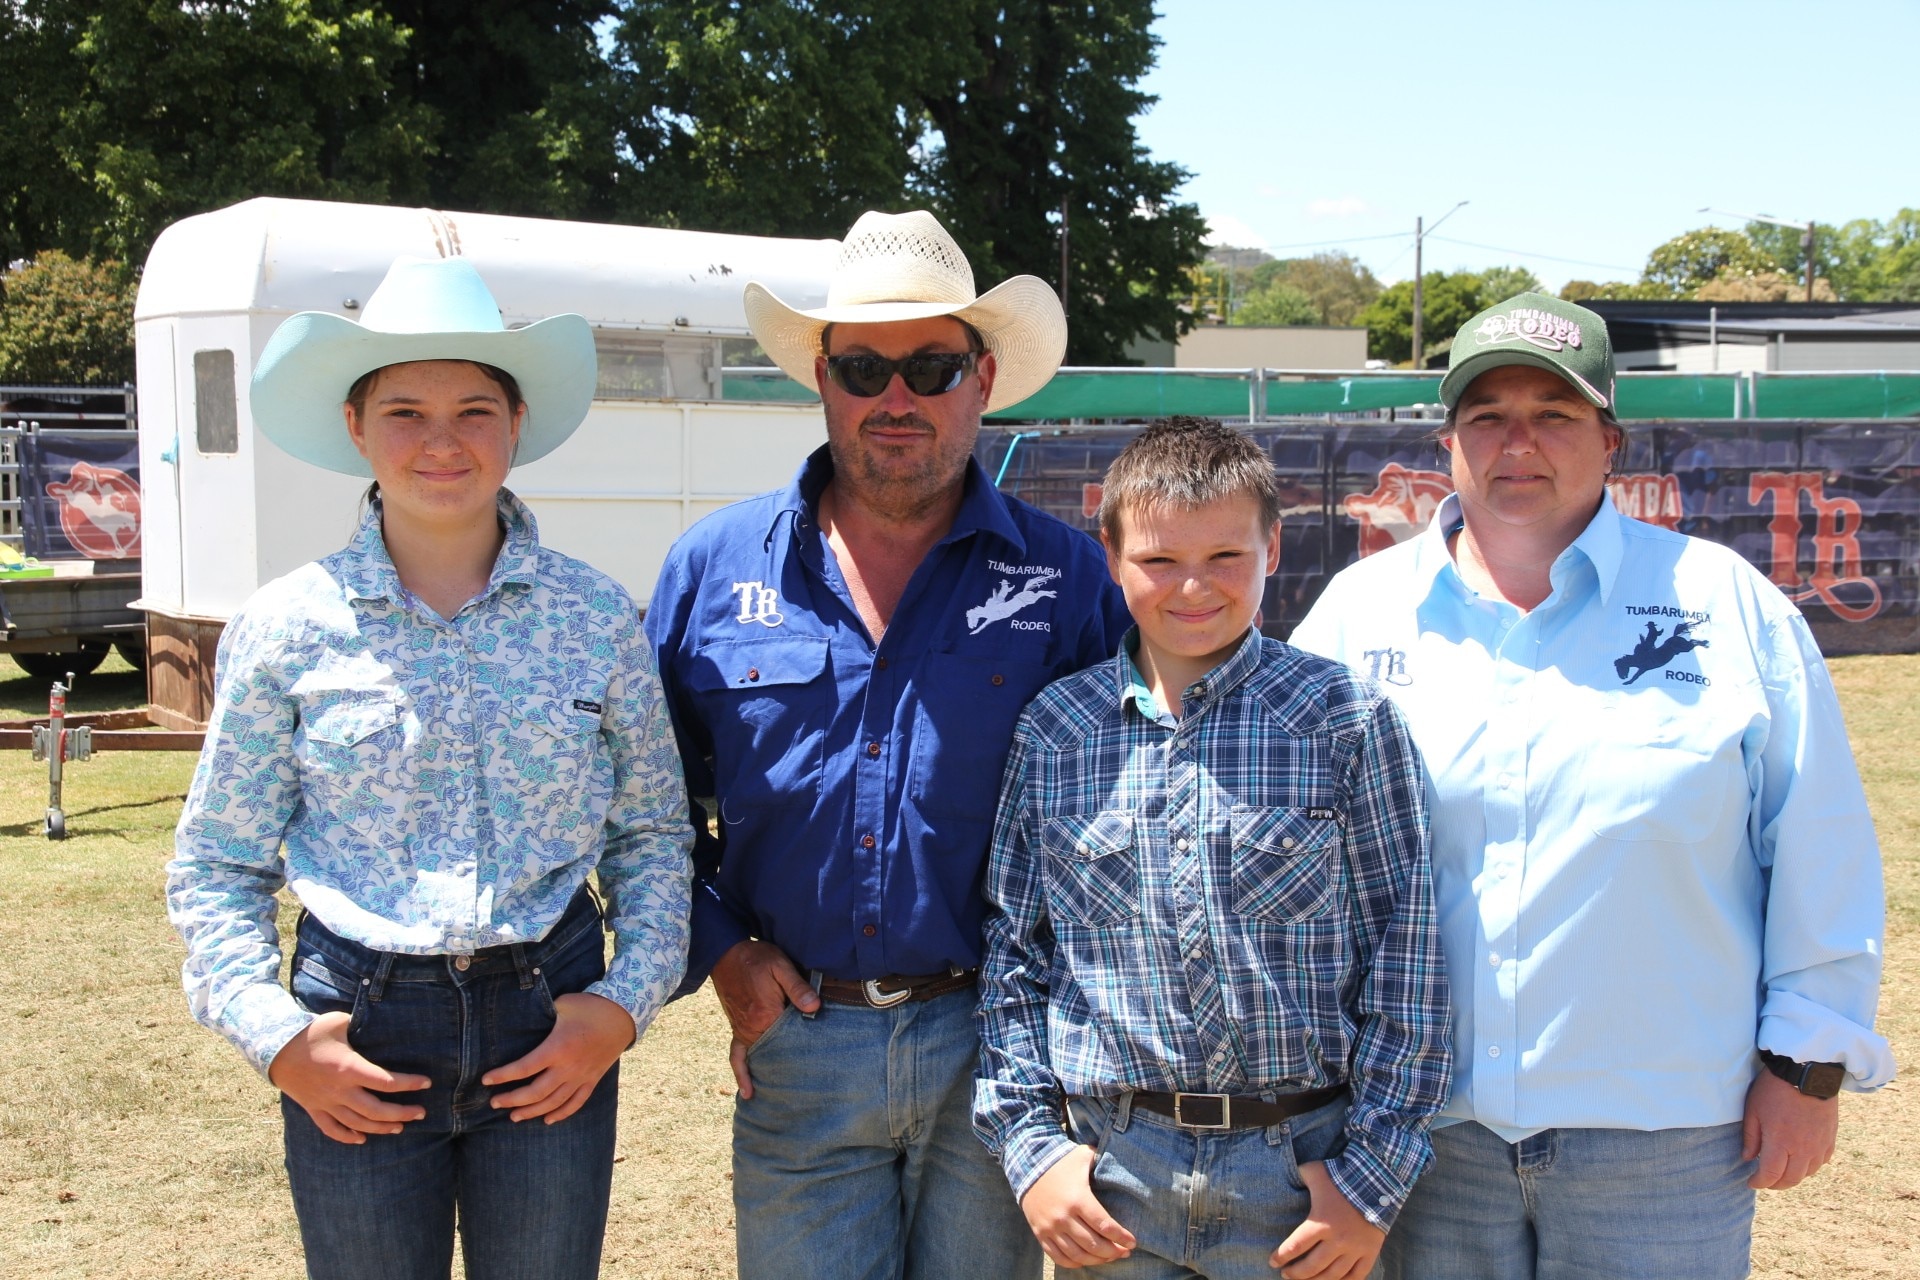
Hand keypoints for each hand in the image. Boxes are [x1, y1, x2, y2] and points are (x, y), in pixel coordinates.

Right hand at [267, 1011, 430, 1144]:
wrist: (274, 1049)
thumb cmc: (310, 1032)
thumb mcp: (339, 1022)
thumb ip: (362, 1025)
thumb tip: (381, 1021)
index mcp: (349, 1068)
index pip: (387, 1081)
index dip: (410, 1084)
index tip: (427, 1083)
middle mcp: (339, 1091)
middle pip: (376, 1110)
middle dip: (402, 1114)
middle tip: (421, 1113)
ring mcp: (325, 1103)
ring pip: (357, 1124)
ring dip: (380, 1128)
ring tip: (400, 1127)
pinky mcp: (313, 1108)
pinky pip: (331, 1129)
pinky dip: (347, 1137)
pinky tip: (362, 1139)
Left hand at [483, 992, 635, 1122]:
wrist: (623, 1015)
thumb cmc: (589, 1006)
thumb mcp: (562, 1004)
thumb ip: (542, 1014)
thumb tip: (523, 1018)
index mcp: (558, 1048)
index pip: (524, 1068)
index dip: (502, 1076)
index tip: (486, 1081)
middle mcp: (568, 1067)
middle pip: (536, 1093)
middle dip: (512, 1100)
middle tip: (494, 1103)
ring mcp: (582, 1076)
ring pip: (554, 1103)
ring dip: (532, 1112)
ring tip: (514, 1116)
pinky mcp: (592, 1080)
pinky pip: (576, 1103)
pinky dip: (561, 1114)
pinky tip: (547, 1120)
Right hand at [709, 940, 819, 1098]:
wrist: (727, 952)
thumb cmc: (756, 958)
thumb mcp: (780, 965)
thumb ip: (797, 986)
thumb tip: (814, 1007)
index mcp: (767, 1015)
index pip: (792, 1039)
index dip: (807, 1048)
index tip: (823, 1062)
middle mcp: (753, 1028)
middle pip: (776, 1053)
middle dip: (792, 1067)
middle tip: (810, 1088)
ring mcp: (743, 1030)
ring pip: (759, 1058)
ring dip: (770, 1073)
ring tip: (786, 1095)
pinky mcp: (737, 1028)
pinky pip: (736, 1056)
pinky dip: (741, 1073)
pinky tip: (747, 1091)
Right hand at [1019, 1145, 1135, 1267]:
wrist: (1027, 1165)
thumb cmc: (1061, 1161)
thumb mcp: (1083, 1155)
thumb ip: (1103, 1160)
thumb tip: (1121, 1164)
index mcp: (1078, 1199)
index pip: (1105, 1226)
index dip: (1121, 1237)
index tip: (1133, 1242)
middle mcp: (1064, 1217)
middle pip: (1094, 1245)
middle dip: (1114, 1252)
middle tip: (1124, 1252)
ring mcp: (1050, 1228)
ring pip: (1078, 1255)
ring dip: (1098, 1260)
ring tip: (1109, 1257)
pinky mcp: (1040, 1234)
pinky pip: (1059, 1258)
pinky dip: (1075, 1263)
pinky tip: (1087, 1260)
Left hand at [1270, 1160, 1385, 1279]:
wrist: (1377, 1182)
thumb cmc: (1341, 1177)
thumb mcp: (1315, 1172)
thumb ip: (1299, 1176)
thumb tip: (1286, 1173)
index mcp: (1321, 1223)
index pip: (1295, 1246)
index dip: (1281, 1257)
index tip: (1273, 1262)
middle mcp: (1338, 1240)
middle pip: (1312, 1266)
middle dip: (1295, 1273)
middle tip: (1286, 1274)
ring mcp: (1355, 1249)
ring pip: (1332, 1275)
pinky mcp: (1370, 1253)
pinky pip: (1356, 1276)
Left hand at [1743, 1067, 1839, 1188]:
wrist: (1807, 1073)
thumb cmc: (1774, 1090)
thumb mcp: (1753, 1111)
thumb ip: (1751, 1138)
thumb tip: (1747, 1159)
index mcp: (1781, 1143)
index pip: (1770, 1175)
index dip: (1759, 1183)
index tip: (1751, 1182)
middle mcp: (1803, 1150)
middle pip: (1790, 1180)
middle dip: (1775, 1184)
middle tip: (1765, 1180)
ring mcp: (1819, 1146)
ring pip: (1807, 1174)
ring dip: (1793, 1177)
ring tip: (1781, 1172)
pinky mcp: (1830, 1139)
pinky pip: (1821, 1162)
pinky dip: (1809, 1167)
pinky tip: (1801, 1162)